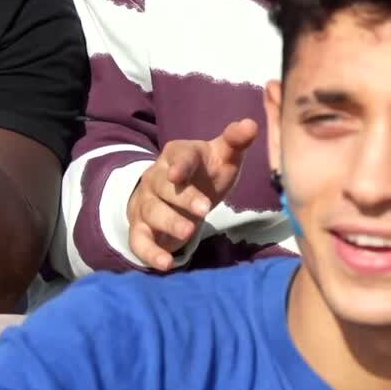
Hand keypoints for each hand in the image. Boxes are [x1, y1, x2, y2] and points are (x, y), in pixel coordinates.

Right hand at [127, 119, 258, 270]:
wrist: (175, 196)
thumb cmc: (205, 175)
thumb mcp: (222, 157)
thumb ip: (236, 141)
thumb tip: (250, 124)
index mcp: (177, 155)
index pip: (178, 156)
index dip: (179, 166)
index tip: (179, 175)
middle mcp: (156, 178)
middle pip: (163, 186)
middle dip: (182, 198)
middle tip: (204, 210)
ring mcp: (146, 204)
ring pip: (152, 212)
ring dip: (169, 223)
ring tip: (189, 233)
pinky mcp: (140, 229)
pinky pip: (140, 241)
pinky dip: (150, 254)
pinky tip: (166, 265)